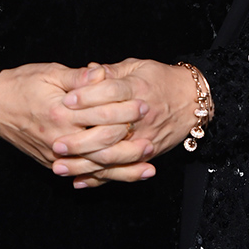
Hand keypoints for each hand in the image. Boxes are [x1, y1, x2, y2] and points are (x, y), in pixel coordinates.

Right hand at [0, 61, 150, 174]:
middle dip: (130, 146)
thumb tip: (102, 74)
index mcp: (62, 114)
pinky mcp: (51, 162)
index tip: (145, 104)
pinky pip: (81, 174)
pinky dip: (102, 178)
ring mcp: (55, 154)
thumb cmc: (21, 84)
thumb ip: (79, 77)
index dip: (126, 111)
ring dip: (123, 171)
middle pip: (103, 149)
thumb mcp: (50, 74)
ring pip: (95, 168)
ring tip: (147, 170)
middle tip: (152, 141)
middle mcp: (60, 139)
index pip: (102, 117)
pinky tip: (118, 178)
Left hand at [51, 58, 196, 187]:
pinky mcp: (147, 154)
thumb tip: (88, 71)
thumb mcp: (137, 67)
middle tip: (56, 143)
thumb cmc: (161, 79)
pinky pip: (121, 170)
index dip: (87, 96)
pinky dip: (100, 178)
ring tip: (60, 167)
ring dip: (85, 164)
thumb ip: (111, 71)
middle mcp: (141, 117)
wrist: (192, 100)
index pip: (111, 93)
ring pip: (112, 156)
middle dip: (80, 139)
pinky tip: (80, 181)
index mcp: (138, 89)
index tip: (66, 101)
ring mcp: (144, 138)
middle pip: (108, 130)